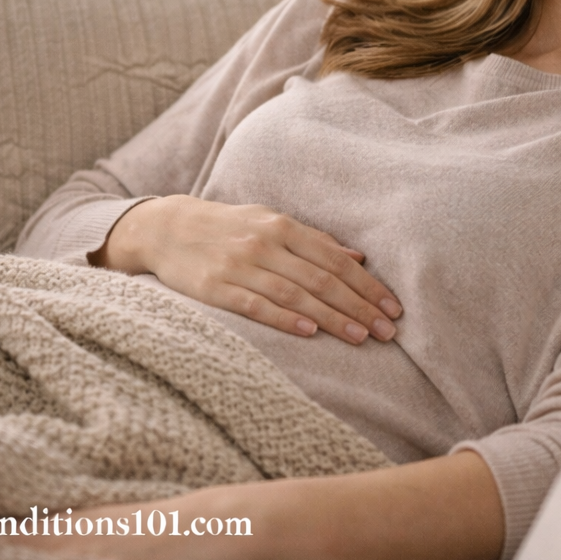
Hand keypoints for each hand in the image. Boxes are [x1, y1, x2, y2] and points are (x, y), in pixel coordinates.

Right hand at [91, 196, 401, 344]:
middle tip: (387, 330)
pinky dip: (284, 318)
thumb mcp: (271, 222)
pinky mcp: (216, 287)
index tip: (393, 307)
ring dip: (332, 317)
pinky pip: (256, 305)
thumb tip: (358, 257)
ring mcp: (240, 265)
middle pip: (322, 278)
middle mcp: (266, 243)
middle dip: (359, 305)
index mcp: (284, 226)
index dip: (367, 284)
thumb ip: (314, 240)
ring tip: (361, 337)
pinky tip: (309, 332)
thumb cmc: (229, 226)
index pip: (336, 259)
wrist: (167, 228)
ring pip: (296, 294)